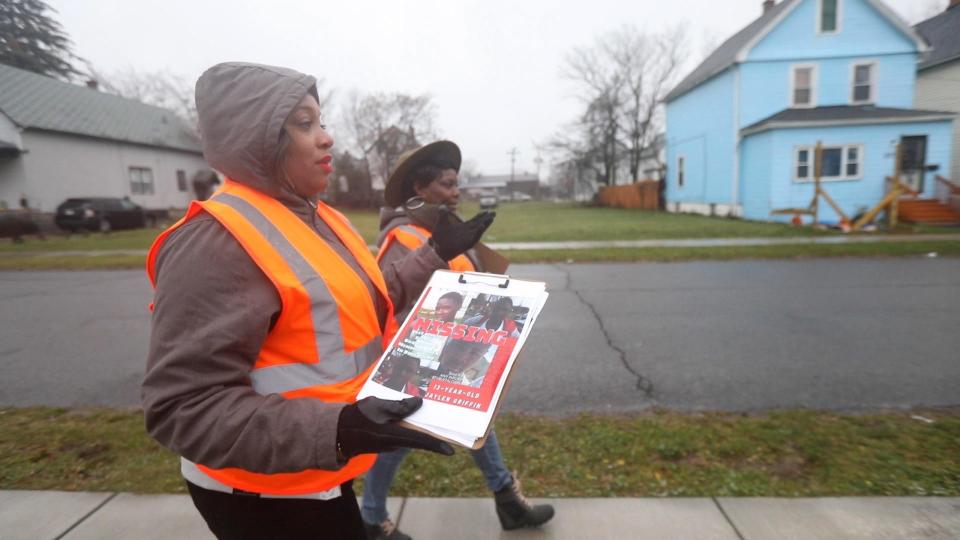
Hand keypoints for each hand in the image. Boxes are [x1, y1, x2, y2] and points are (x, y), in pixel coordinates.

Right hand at [337, 397, 453, 460]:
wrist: (337, 433)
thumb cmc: (356, 418)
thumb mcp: (376, 406)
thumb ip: (398, 406)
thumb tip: (419, 403)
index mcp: (392, 435)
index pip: (419, 440)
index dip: (436, 445)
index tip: (451, 451)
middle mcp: (393, 443)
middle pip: (418, 437)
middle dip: (431, 429)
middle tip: (445, 417)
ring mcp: (390, 445)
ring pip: (409, 434)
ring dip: (418, 424)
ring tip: (430, 408)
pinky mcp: (386, 442)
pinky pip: (401, 433)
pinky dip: (407, 424)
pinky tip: (409, 411)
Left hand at [430, 208, 495, 260]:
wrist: (438, 248)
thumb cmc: (440, 238)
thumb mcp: (441, 223)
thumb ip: (443, 214)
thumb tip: (442, 206)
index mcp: (463, 227)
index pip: (474, 221)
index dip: (480, 216)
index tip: (487, 211)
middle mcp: (467, 232)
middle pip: (479, 223)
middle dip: (486, 218)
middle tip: (494, 213)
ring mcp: (468, 238)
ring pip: (479, 229)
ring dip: (485, 224)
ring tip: (491, 218)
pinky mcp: (467, 243)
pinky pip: (474, 237)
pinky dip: (478, 232)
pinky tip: (482, 226)